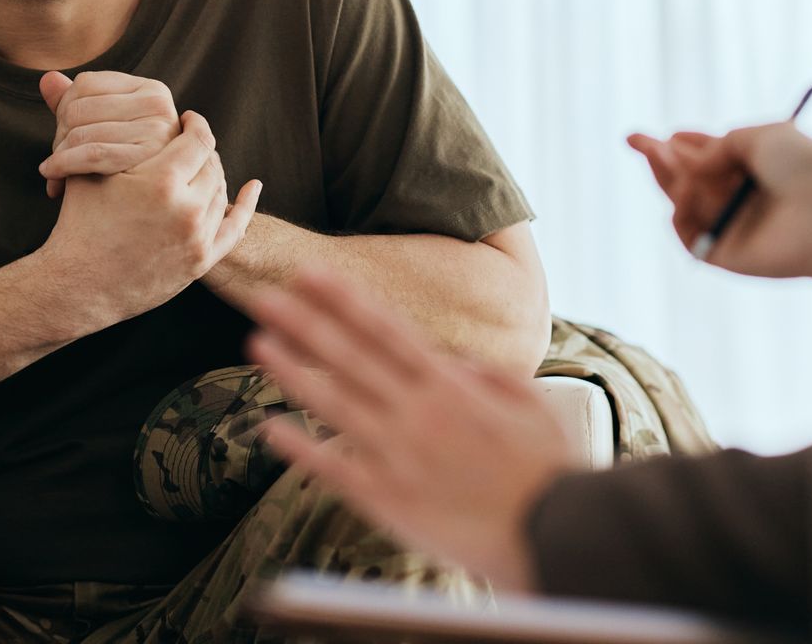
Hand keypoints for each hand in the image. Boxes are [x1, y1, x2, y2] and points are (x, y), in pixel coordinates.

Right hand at [34, 110, 261, 328]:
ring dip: (214, 175)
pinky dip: (245, 206)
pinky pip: (235, 229)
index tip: (188, 120)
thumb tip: (49, 75)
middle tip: (192, 144)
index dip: (194, 125)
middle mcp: (187, 209)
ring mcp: (197, 238)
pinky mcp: (201, 261)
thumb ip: (77, 123)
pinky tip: (252, 187)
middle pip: (213, 164)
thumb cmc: (78, 224)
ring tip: (201, 165)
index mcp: (161, 181)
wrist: (80, 286)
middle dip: (203, 151)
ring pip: (221, 192)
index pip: (198, 138)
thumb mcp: (83, 171)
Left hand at [38, 70, 180, 197]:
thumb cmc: (124, 168)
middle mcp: (159, 104)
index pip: (85, 84)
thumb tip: (47, 79)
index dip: (63, 109)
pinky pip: (92, 154)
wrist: (148, 212)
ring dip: (59, 154)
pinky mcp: (149, 158)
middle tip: (56, 158)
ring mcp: (157, 131)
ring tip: (55, 171)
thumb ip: (74, 102)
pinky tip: (52, 173)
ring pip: (81, 132)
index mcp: (151, 89)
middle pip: (80, 108)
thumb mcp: (103, 130)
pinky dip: (63, 164)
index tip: (61, 135)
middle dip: (60, 135)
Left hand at [247, 268, 582, 592]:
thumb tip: (450, 361)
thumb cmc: (550, 471)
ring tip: (258, 343)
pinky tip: (269, 427)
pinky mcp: (388, 500)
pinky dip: (299, 448)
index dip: (344, 300)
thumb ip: (486, 375)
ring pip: (333, 404)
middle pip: (349, 358)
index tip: (311, 274)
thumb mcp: (532, 403)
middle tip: (264, 295)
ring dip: (292, 371)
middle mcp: (417, 414)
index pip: (385, 330)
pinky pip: (334, 468)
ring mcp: (398, 456)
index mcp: (450, 387)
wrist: (553, 537)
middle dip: (304, 323)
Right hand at [628, 122, 811, 287]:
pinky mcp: (724, 256)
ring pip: (684, 202)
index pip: (713, 158)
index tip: (670, 133)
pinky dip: (680, 214)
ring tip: (662, 156)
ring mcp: (732, 228)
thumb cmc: (805, 171)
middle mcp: (743, 199)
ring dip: (668, 178)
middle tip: (633, 138)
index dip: (688, 144)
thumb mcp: (763, 135)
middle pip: (690, 179)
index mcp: (757, 170)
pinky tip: (684, 196)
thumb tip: (692, 165)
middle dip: (661, 158)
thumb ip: (720, 144)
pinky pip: (688, 236)